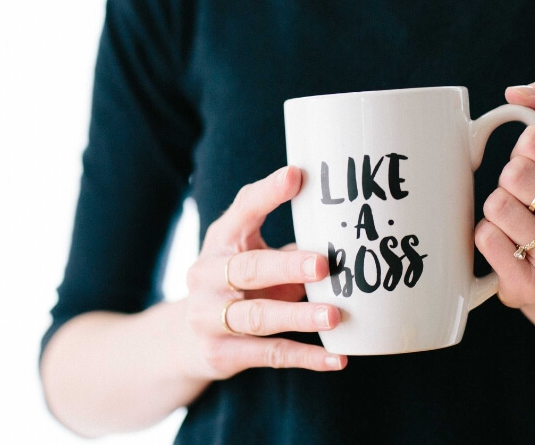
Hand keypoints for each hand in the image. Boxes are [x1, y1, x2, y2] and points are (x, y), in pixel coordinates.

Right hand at [180, 166, 346, 379]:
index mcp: (220, 241)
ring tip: (334, 316)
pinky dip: (306, 357)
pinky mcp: (222, 354)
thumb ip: (287, 243)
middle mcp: (207, 276)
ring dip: (298, 316)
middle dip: (287, 267)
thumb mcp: (251, 254)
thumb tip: (348, 230)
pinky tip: (337, 359)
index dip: (267, 194)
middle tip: (323, 265)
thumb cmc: (237, 284)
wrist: (187, 340)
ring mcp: (209, 317)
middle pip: (248, 269)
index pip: (242, 212)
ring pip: (258, 317)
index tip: (296, 176)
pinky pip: (270, 354)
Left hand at [475, 75, 534, 308]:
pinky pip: (485, 239)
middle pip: (515, 175)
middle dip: (509, 178)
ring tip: (517, 220)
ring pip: (497, 208)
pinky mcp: (532, 289)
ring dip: (496, 208)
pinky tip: (507, 243)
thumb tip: (516, 93)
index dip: (524, 147)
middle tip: (525, 195)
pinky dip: (485, 234)